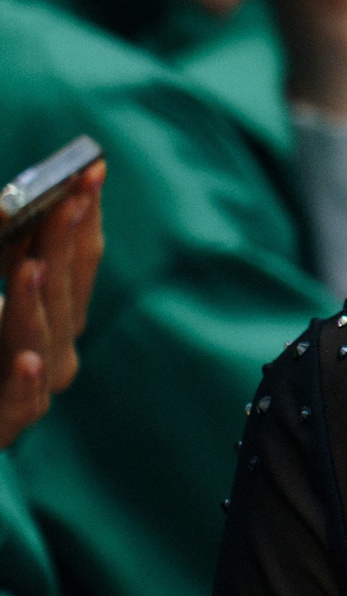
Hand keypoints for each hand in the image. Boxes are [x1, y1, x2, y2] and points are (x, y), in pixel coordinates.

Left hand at [0, 161, 104, 449]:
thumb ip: (3, 251)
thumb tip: (6, 206)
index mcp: (52, 319)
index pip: (79, 262)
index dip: (84, 218)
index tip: (89, 171)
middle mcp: (51, 351)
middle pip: (65, 294)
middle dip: (65, 244)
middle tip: (69, 197)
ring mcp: (30, 390)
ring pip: (43, 343)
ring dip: (37, 304)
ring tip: (32, 266)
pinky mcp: (1, 424)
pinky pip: (18, 406)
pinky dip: (23, 385)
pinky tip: (22, 360)